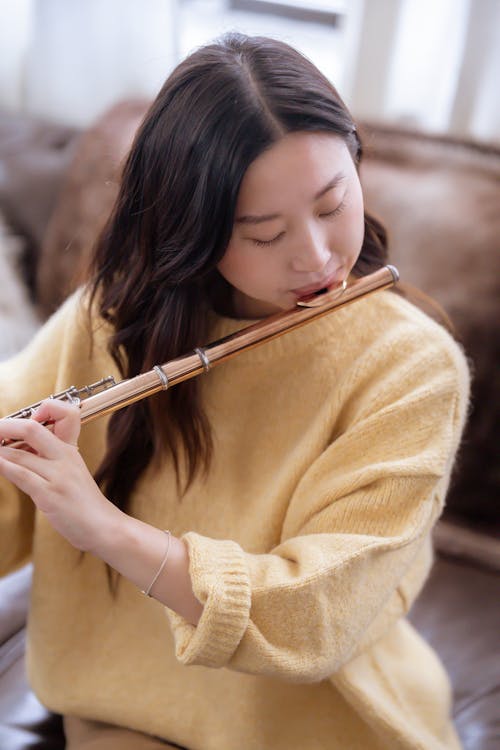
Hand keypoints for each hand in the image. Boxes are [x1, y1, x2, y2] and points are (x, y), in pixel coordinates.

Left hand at [0, 399, 122, 552]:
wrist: (103, 526)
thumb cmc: (84, 503)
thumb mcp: (73, 472)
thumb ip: (52, 459)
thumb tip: (22, 452)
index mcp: (70, 450)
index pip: (61, 415)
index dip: (36, 414)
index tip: (18, 424)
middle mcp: (65, 457)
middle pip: (32, 429)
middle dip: (5, 427)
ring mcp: (58, 476)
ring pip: (20, 454)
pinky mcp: (50, 494)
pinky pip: (21, 475)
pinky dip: (4, 466)